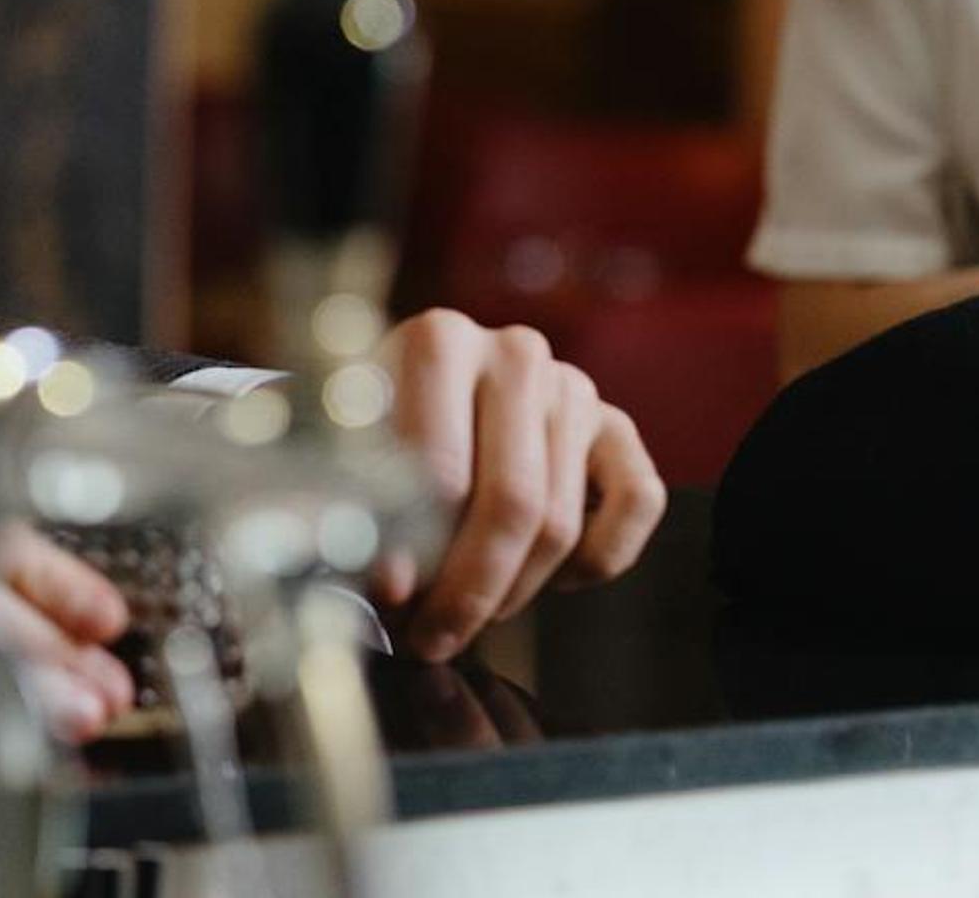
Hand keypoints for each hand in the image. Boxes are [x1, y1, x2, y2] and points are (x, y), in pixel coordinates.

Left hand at [366, 308, 664, 661]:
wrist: (418, 401)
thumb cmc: (374, 437)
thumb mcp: (342, 457)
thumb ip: (347, 508)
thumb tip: (385, 584)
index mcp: (438, 341)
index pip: (440, 468)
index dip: (416, 550)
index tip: (392, 601)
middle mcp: (514, 352)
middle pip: (512, 502)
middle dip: (469, 589)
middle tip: (431, 637)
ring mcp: (572, 388)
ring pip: (561, 524)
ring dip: (513, 591)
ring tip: (465, 611)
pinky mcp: (616, 426)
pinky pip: (637, 506)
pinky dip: (594, 561)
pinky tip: (548, 576)